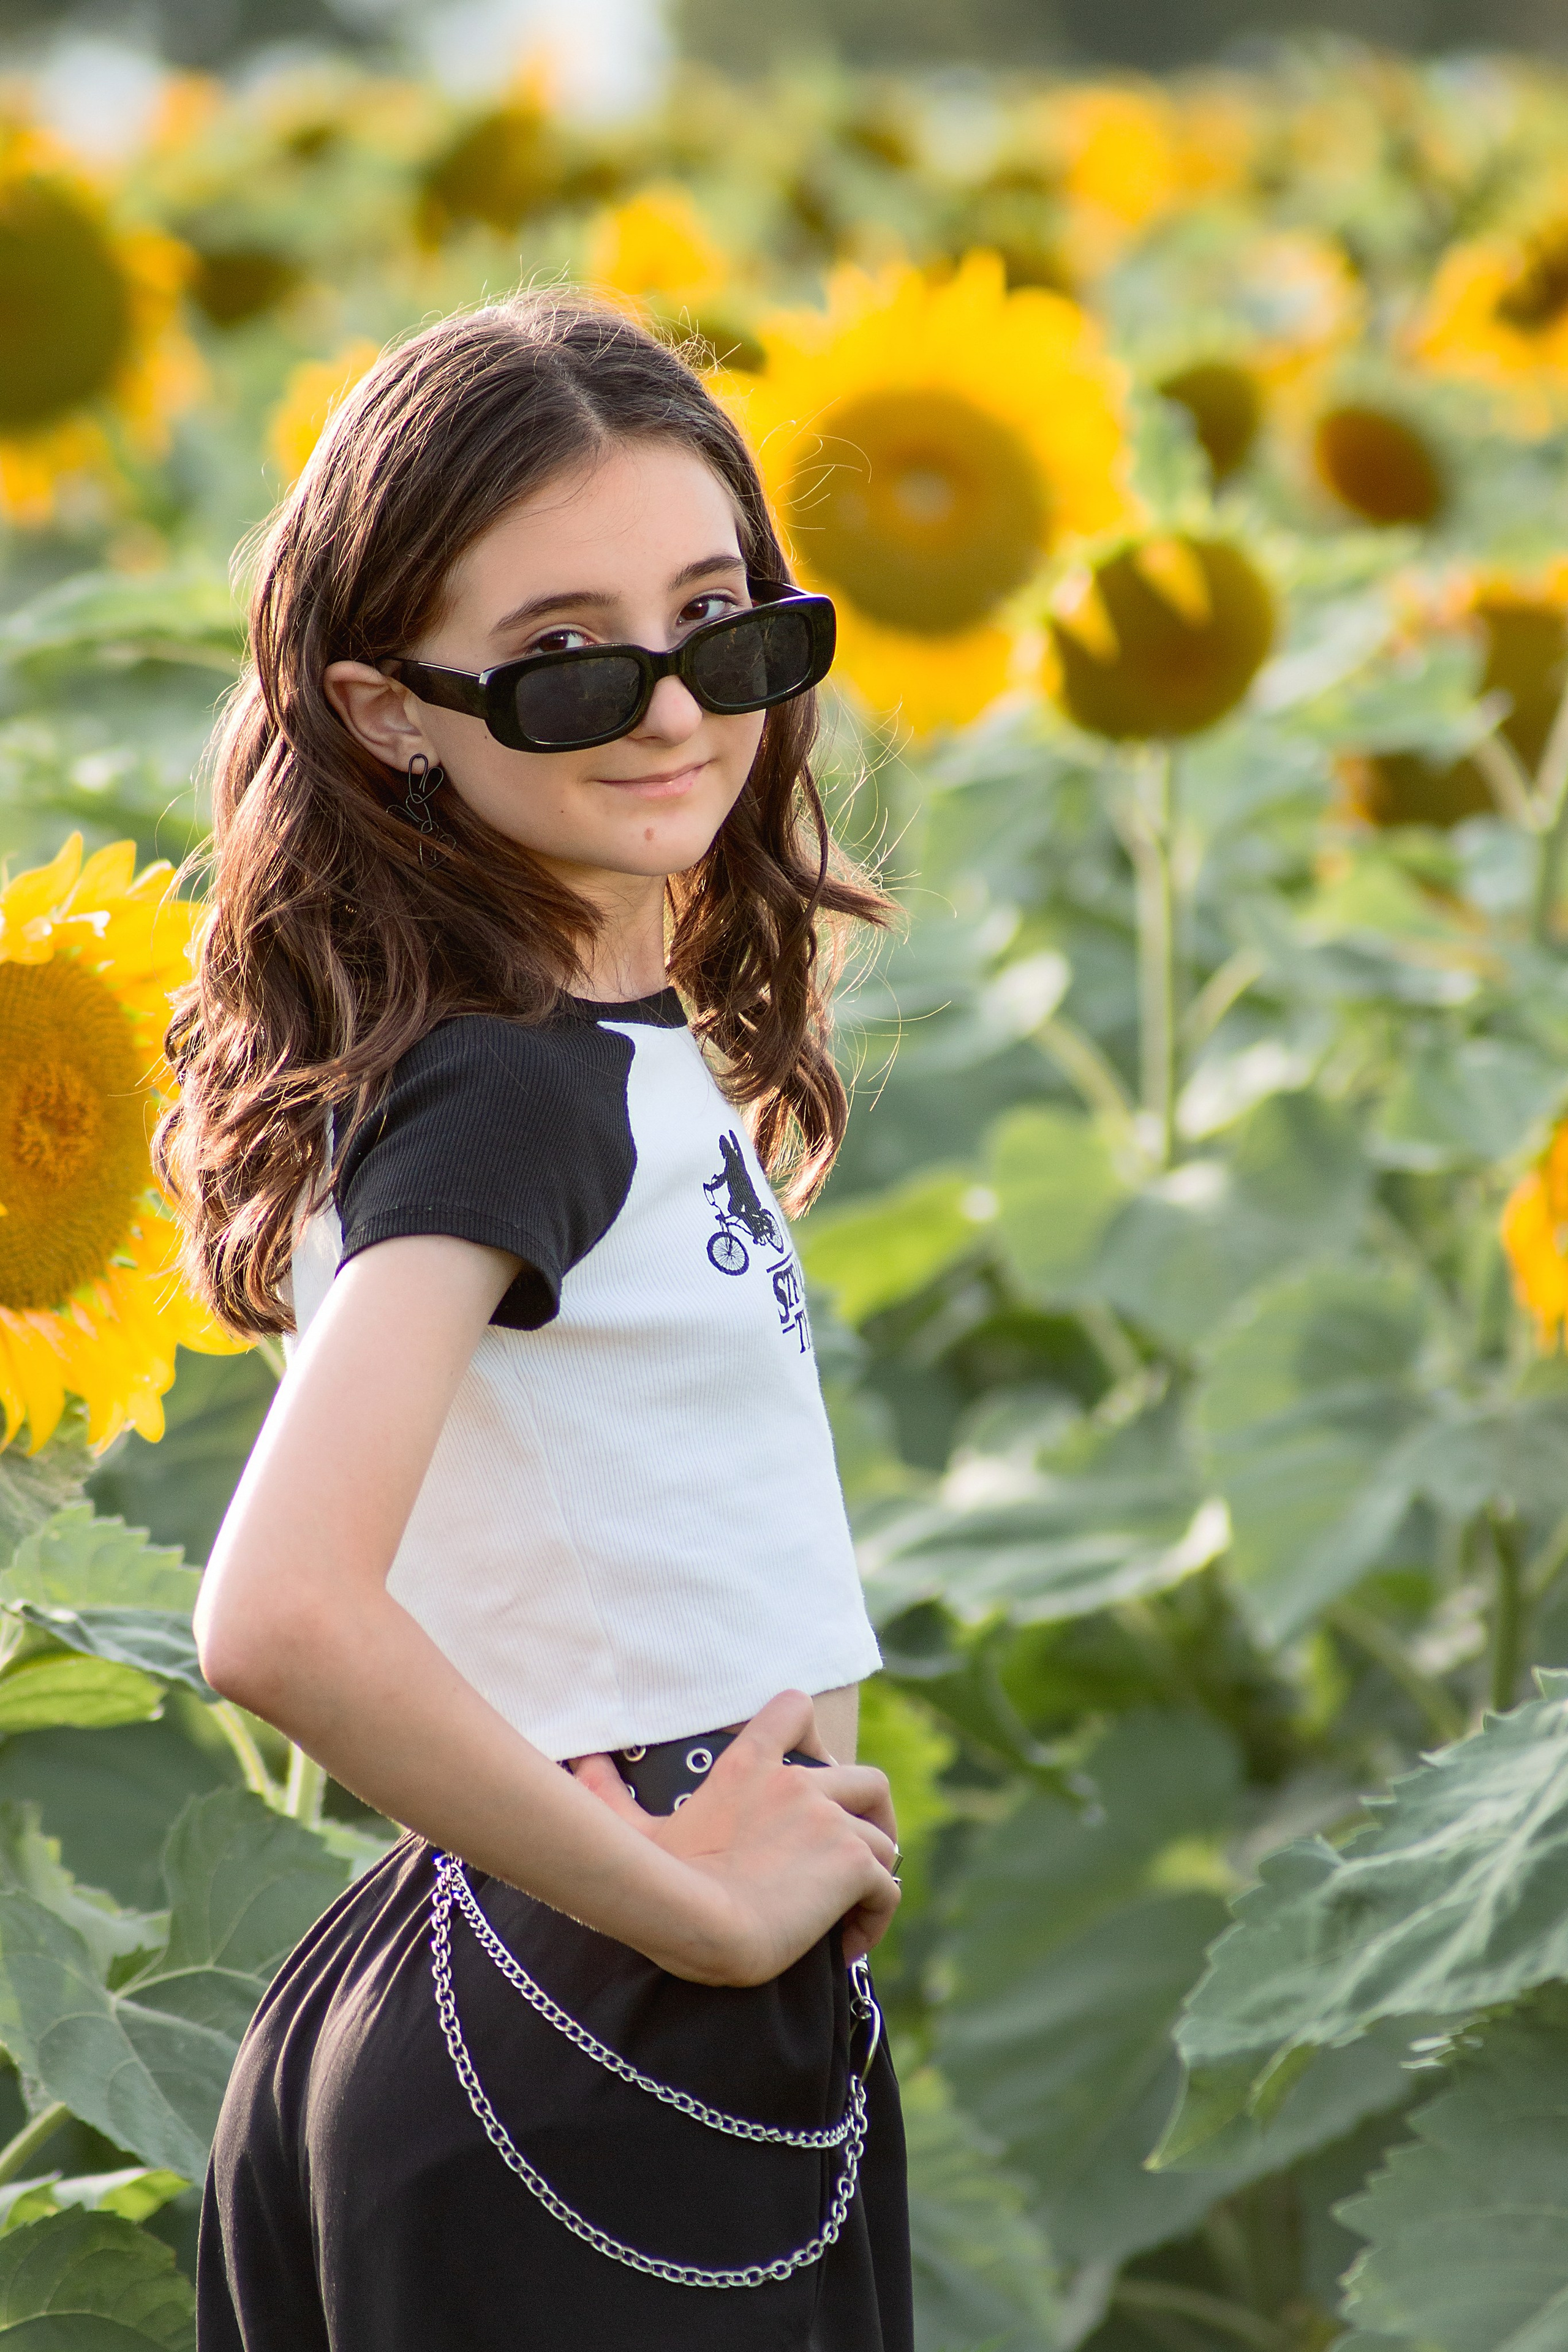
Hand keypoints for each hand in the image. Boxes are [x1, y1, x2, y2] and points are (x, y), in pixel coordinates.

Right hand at [570, 1691, 899, 1984]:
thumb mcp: (629, 1828)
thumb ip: (606, 1790)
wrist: (694, 1918)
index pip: (794, 1710)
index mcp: (749, 1767)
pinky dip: (875, 1916)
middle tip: (851, 1861)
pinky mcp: (851, 1864)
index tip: (814, 1780)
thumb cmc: (655, 1876)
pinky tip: (845, 1949)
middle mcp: (799, 1784)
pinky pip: (887, 1887)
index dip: (813, 1735)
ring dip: (873, 1874)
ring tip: (848, 1914)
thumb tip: (580, 1760)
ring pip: (883, 1837)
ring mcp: (829, 1821)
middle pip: (867, 1780)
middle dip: (871, 1818)